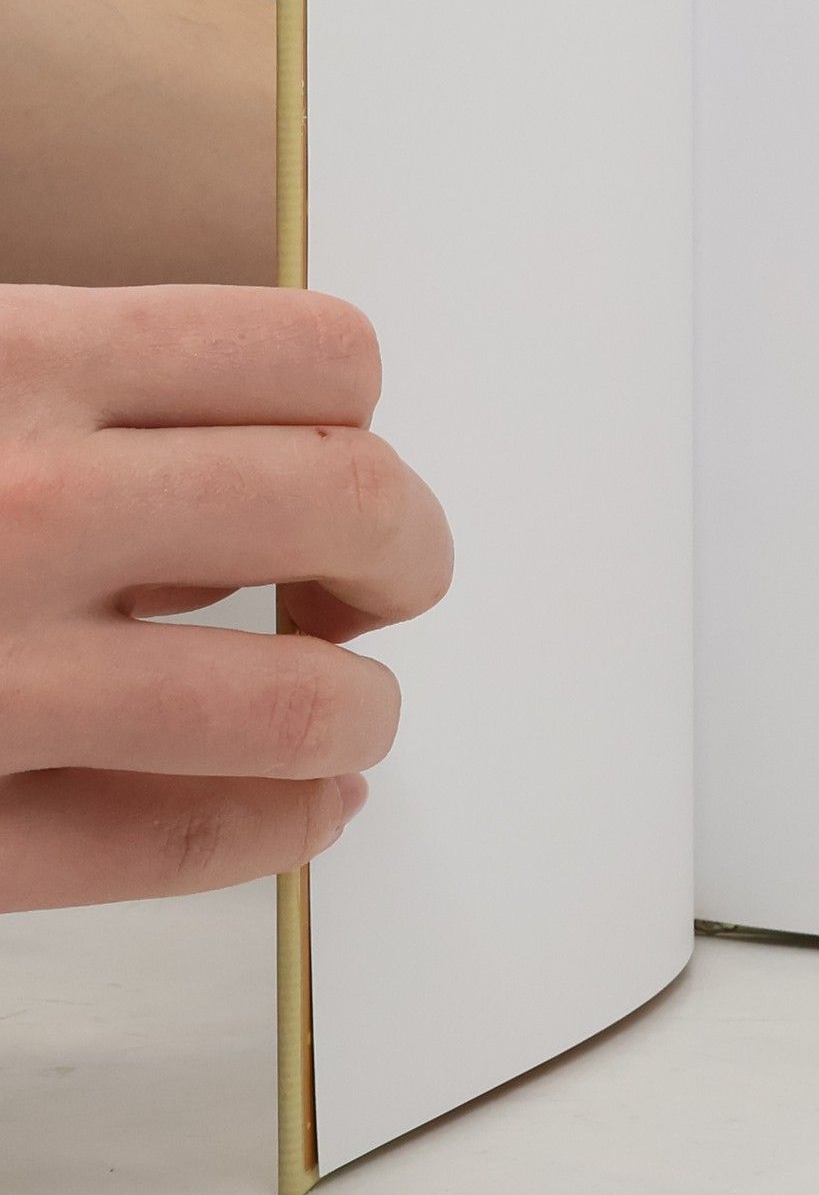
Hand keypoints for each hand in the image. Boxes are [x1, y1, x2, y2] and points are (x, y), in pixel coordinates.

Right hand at [0, 286, 452, 909]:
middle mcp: (16, 504)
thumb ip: (92, 398)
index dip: (365, 423)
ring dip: (358, 713)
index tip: (351, 463)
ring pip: (298, 701)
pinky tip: (303, 807)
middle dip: (404, 556)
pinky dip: (283, 826)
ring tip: (342, 712)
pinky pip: (185, 838)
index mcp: (17, 362)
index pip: (315, 356)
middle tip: (380, 588)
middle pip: (350, 503)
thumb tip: (272, 448)